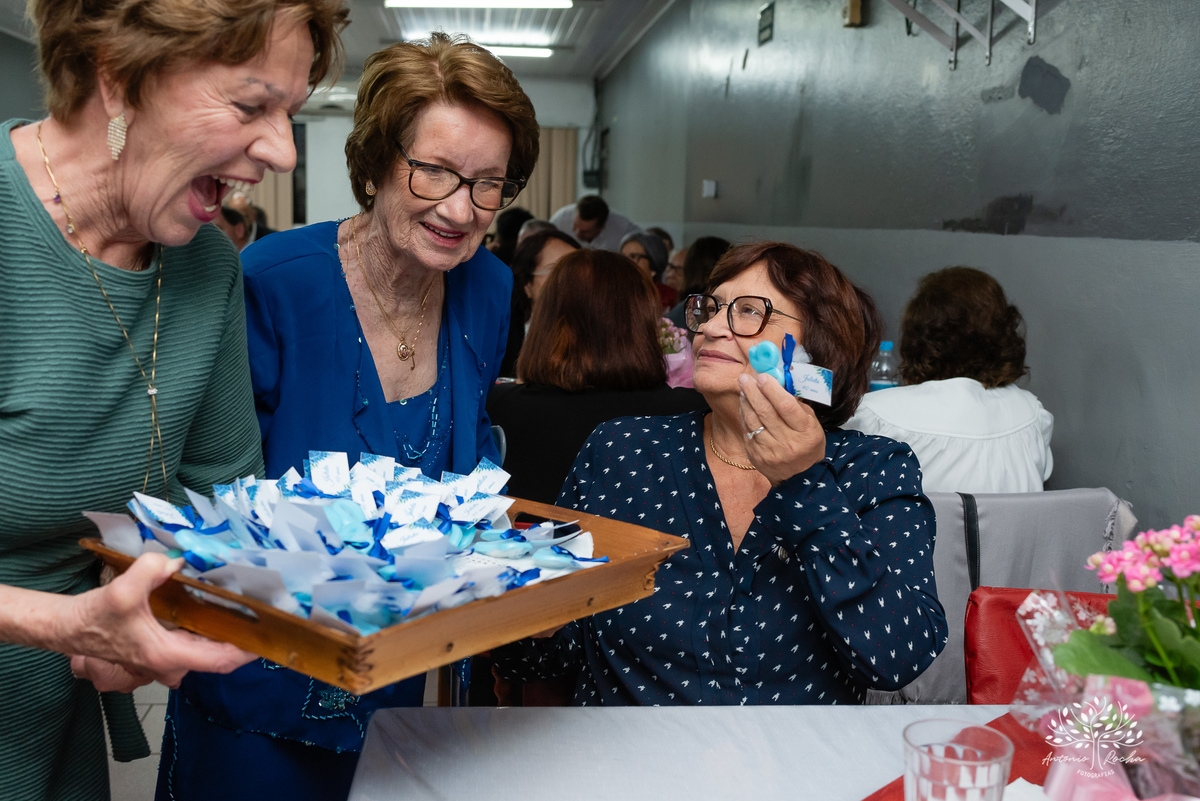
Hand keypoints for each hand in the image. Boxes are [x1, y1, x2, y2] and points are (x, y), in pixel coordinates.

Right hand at [62, 553, 255, 691]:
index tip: (270, 636)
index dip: (248, 651)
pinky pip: (196, 641)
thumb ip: (151, 570)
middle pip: (219, 655)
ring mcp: (168, 658)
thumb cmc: (95, 617)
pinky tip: (220, 607)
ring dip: (227, 631)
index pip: (220, 660)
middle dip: (243, 636)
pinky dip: (210, 627)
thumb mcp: (122, 590)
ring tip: (248, 607)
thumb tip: (177, 560)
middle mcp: (172, 662)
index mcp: (168, 655)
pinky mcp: (163, 648)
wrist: (70, 627)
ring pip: (207, 648)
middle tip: (265, 613)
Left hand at [737, 372, 825, 484]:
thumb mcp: (811, 424)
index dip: (772, 390)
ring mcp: (770, 451)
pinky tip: (744, 403)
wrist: (799, 477)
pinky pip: (747, 430)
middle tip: (746, 377)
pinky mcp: (756, 455)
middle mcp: (787, 442)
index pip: (786, 406)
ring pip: (753, 420)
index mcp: (805, 432)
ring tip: (744, 387)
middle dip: (753, 391)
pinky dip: (744, 414)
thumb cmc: (807, 444)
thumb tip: (778, 382)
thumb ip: (796, 404)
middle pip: (766, 411)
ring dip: (746, 401)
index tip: (763, 376)